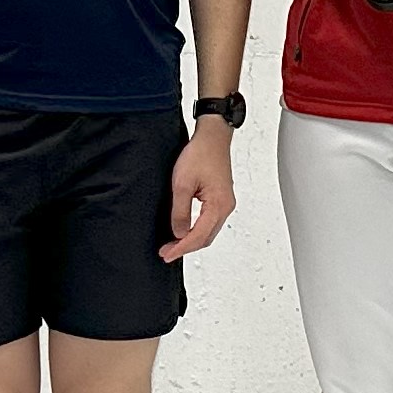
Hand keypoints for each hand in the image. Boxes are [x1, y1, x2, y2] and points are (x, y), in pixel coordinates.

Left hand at [159, 119, 236, 258]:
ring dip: (191, 240)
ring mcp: (225, 203)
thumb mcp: (182, 183)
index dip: (181, 248)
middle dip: (185, 247)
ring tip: (173, 244)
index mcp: (218, 205)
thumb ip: (180, 211)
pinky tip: (185, 230)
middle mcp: (226, 207)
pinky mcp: (221, 198)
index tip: (167, 254)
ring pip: (208, 231)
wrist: (212, 137)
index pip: (198, 236)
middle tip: (166, 252)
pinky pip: (209, 222)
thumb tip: (178, 233)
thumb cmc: (200, 154)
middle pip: (206, 238)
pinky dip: (197, 230)